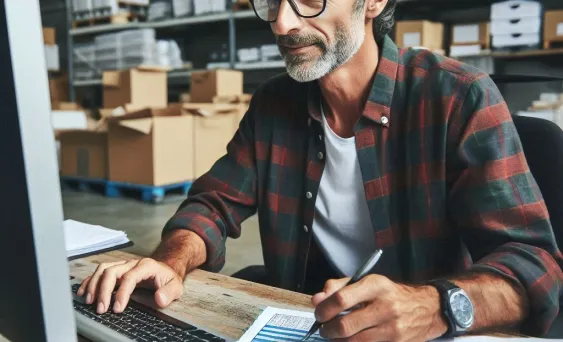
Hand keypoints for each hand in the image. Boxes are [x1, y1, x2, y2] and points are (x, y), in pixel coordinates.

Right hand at [77, 258, 182, 314]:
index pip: (129, 277)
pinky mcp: (117, 270)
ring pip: (103, 270)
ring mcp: (123, 265)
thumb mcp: (176, 286)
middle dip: (103, 291)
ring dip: (93, 285)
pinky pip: (100, 272)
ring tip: (89, 301)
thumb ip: (169, 292)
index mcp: (146, 266)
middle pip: (112, 272)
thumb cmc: (169, 279)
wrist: (167, 270)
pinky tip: (83, 292)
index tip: (117, 309)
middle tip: (100, 309)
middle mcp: (132, 263)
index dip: (121, 293)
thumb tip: (159, 299)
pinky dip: (90, 281)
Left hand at [311, 275, 447, 341]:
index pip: (341, 299)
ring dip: (338, 341)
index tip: (319, 314)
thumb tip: (317, 299)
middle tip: (325, 329)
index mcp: (375, 285)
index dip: (324, 310)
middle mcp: (385, 306)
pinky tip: (351, 340)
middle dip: (328, 330)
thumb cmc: (390, 294)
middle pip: (345, 325)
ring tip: (336, 335)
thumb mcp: (368, 282)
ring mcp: (392, 328)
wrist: (427, 308)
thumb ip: (339, 288)